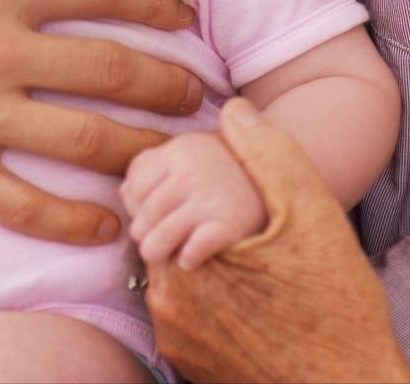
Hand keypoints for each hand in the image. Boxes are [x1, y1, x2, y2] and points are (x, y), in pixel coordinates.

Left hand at [121, 130, 264, 269]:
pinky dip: (188, 260)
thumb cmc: (229, 178)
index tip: (150, 217)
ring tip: (166, 254)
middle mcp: (193, 169)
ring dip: (158, 253)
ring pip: (158, 239)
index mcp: (182, 149)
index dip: (136, 208)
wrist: (285, 189)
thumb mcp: (194, 157)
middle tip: (155, 242)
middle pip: (143, 217)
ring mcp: (211, 196)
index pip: (133, 188)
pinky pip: (189, 253)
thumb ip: (155, 166)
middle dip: (145, 236)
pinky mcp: (230, 225)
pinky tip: (193, 257)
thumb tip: (124, 193)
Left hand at [146, 100, 409, 383]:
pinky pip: (189, 323)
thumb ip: (269, 155)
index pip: (156, 208)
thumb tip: (234, 110)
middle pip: (162, 245)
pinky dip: (210, 307)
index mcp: (187, 265)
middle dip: (192, 229)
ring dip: (201, 269)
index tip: (222, 195)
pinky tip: (254, 301)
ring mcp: (180, 347)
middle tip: (246, 233)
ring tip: (253, 265)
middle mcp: (170, 311)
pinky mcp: (195, 375)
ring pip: (173, 284)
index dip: (187, 193)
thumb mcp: (314, 216)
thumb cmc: (337, 310)